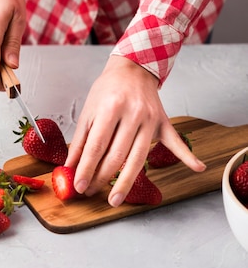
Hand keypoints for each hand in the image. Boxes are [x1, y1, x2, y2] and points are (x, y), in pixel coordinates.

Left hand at [66, 54, 205, 206]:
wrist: (132, 69)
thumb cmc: (108, 89)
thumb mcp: (89, 110)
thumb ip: (81, 139)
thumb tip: (71, 166)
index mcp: (111, 108)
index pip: (97, 146)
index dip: (87, 169)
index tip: (80, 185)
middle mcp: (133, 113)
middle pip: (118, 156)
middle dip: (102, 178)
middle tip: (92, 192)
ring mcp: (150, 118)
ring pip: (139, 157)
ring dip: (125, 182)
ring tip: (114, 199)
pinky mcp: (163, 121)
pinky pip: (175, 140)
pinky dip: (187, 155)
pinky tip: (197, 167)